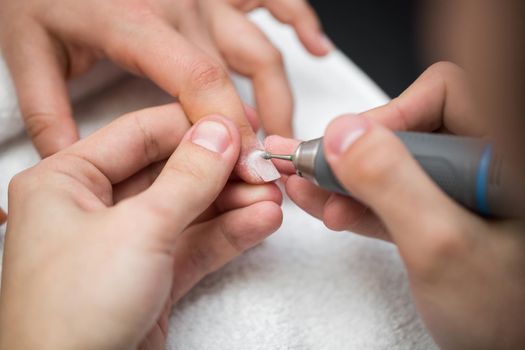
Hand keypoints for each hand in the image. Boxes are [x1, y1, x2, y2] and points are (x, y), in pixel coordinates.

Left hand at [0, 0, 330, 182]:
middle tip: (258, 173)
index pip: (199, 84)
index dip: (227, 132)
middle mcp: (182, 6)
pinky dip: (300, 22)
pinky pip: (272, 0)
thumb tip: (67, 162)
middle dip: (253, 133)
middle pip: (234, 80)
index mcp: (138, 22)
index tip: (239, 170)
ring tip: (281, 136)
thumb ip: (47, 112)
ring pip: (261, 51)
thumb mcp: (28, 51)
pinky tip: (316, 47)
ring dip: (279, 99)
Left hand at [0, 105, 282, 349]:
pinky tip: (262, 222)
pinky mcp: (150, 276)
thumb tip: (220, 133)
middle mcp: (93, 208)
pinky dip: (229, 234)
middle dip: (221, 172)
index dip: (193, 129)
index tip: (238, 128)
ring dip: (233, 204)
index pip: (140, 134)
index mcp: (66, 181)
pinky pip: (194, 244)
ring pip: (188, 210)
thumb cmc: (73, 314)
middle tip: (262, 168)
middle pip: (170, 173)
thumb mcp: (138, 230)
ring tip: (272, 197)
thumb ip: (187, 178)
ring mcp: (125, 244)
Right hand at [265, 62, 524, 348]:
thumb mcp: (439, 245)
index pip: (445, 93)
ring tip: (304, 188)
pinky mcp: (437, 217)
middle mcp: (480, 166)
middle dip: (354, 155)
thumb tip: (344, 134)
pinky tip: (324, 205)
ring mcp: (457, 194)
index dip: (392, 113)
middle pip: (408, 131)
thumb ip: (390, 183)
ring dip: (344, 178)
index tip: (351, 147)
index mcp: (501, 156)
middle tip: (311, 170)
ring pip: (392, 166)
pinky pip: (392, 197)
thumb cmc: (505, 316)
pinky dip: (356, 202)